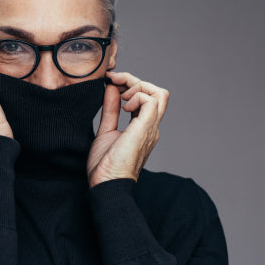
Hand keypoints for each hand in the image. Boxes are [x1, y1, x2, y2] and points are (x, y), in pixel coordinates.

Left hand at [87, 71, 168, 187]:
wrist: (107, 184)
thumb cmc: (105, 166)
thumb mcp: (106, 130)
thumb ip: (111, 110)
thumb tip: (112, 89)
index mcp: (143, 128)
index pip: (147, 98)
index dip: (130, 85)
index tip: (111, 81)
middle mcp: (151, 127)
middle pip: (157, 93)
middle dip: (135, 80)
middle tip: (115, 80)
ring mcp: (150, 128)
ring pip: (159, 94)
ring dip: (138, 86)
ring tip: (121, 95)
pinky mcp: (146, 129)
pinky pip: (151, 101)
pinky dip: (137, 96)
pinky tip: (124, 106)